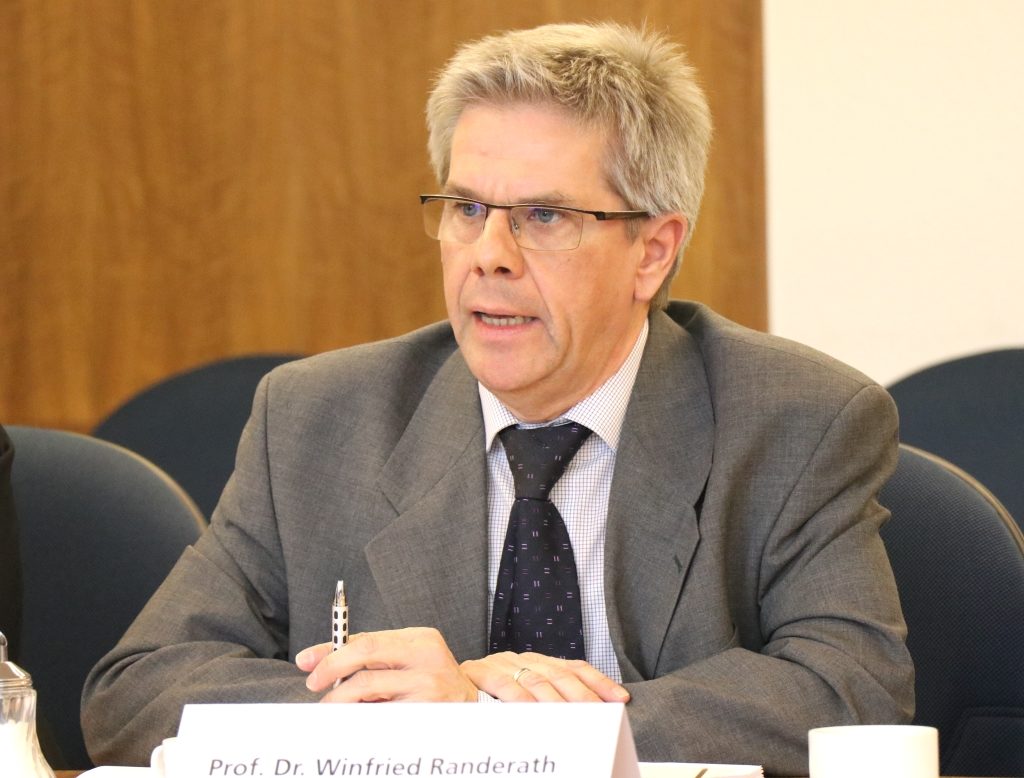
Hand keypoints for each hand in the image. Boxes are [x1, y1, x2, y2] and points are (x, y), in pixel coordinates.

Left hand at [295, 627, 478, 702]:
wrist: (471, 708)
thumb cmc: (430, 682)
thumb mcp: (406, 660)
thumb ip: (369, 655)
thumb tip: (314, 659)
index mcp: (421, 639)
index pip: (367, 638)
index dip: (332, 651)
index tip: (308, 663)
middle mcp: (427, 658)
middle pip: (366, 653)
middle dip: (332, 668)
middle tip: (315, 685)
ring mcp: (428, 686)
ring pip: (367, 687)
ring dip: (341, 698)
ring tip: (334, 706)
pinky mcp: (425, 712)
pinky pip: (379, 714)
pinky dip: (360, 716)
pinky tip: (357, 717)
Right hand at [461, 651, 629, 702]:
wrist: (436, 684)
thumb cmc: (484, 699)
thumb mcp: (520, 697)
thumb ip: (545, 700)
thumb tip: (588, 713)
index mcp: (533, 661)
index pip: (573, 667)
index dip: (598, 681)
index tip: (620, 698)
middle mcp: (519, 658)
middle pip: (559, 674)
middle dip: (583, 695)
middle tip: (600, 714)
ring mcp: (498, 663)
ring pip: (536, 679)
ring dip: (558, 701)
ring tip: (576, 718)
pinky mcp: (477, 672)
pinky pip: (503, 685)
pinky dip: (521, 700)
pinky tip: (534, 712)